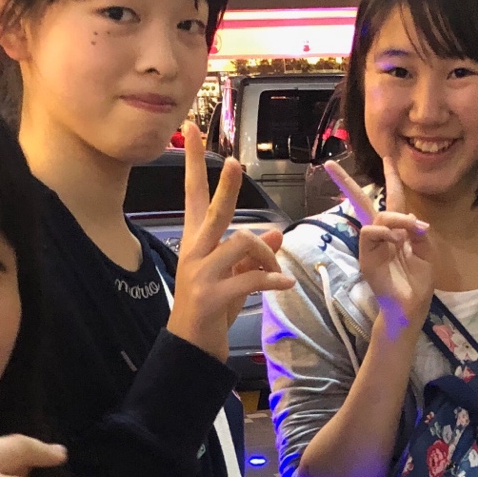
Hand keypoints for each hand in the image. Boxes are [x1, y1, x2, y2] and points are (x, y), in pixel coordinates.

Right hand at [167, 126, 296, 359]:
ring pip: (240, 242)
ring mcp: (200, 272)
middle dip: (225, 186)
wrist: (191, 347)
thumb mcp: (234, 277)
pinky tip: (286, 284)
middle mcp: (195, 250)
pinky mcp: (210, 295)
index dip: (193, 162)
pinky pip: (249, 279)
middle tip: (234, 163)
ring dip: (267, 254)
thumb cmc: (212, 309)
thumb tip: (275, 231)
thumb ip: (253, 255)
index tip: (190, 129)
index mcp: (197, 241)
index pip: (194, 193)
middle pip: (214, 209)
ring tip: (279, 272)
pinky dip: (271, 279)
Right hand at [325, 161, 433, 337]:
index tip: (388, 157)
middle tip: (329, 165)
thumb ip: (418, 233)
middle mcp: (380, 235)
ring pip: (377, 217)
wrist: (410, 308)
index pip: (392, 200)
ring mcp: (370, 246)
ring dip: (396, 219)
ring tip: (409, 232)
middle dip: (345, 183)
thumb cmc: (417, 283)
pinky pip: (370, 233)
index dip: (391, 179)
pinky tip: (397, 241)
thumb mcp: (426, 253)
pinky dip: (384, 232)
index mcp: (396, 232)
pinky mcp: (366, 257)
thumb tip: (412, 217)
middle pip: (362, 202)